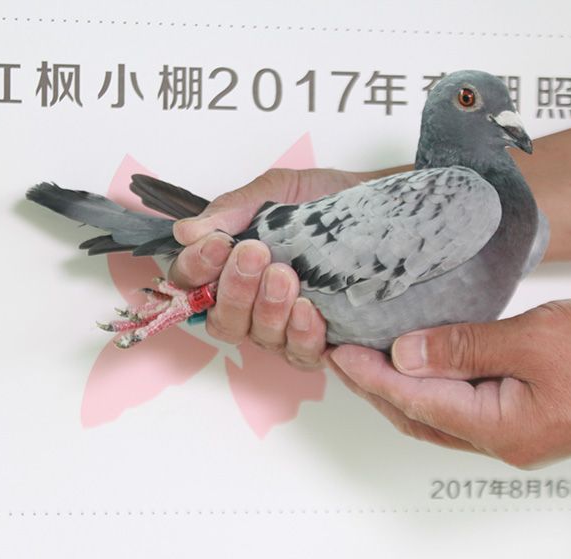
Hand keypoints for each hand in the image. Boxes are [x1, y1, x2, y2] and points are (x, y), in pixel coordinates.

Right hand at [168, 167, 394, 368]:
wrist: (382, 210)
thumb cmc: (325, 202)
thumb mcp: (277, 191)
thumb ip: (234, 209)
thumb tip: (188, 231)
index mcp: (229, 269)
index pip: (192, 284)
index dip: (196, 269)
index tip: (216, 244)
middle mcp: (250, 305)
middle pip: (221, 321)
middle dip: (234, 290)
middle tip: (254, 255)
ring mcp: (282, 328)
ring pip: (259, 338)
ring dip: (268, 310)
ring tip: (285, 277)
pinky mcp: (318, 342)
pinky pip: (300, 354)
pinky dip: (301, 335)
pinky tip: (308, 309)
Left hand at [327, 297, 570, 467]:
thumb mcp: (535, 338)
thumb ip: (463, 346)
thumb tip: (405, 352)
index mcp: (502, 429)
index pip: (414, 401)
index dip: (370, 375)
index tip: (337, 350)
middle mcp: (504, 441)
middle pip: (418, 417)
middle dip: (375, 387)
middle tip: (341, 353)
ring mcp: (517, 433)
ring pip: (439, 415)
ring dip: (402, 388)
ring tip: (369, 356)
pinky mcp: (528, 418)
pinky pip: (466, 405)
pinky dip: (436, 385)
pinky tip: (423, 361)